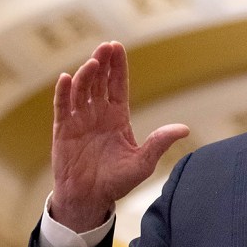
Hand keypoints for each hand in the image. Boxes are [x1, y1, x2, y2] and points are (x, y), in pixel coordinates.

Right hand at [50, 41, 188, 231]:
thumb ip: (159, 143)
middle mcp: (98, 114)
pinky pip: (62, 107)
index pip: (117, 85)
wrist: (90, 200)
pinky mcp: (63, 130)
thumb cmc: (117, 182)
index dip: (117, 67)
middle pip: (99, 81)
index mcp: (117, 117)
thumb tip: (184, 129)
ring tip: (92, 63)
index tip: (117, 47)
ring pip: (82, 90)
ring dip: (85, 75)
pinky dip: (63, 93)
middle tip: (105, 46)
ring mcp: (79, 120)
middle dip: (102, 63)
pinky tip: (66, 78)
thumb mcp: (143, 162)